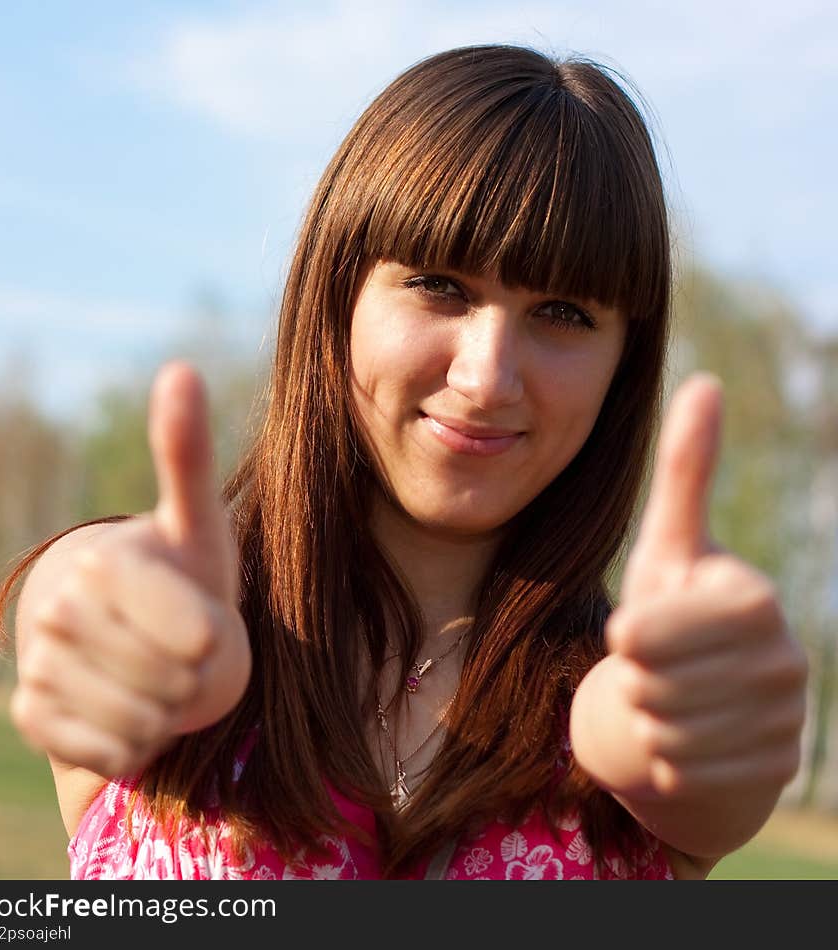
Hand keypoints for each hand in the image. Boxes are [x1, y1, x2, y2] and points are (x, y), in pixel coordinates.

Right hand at [11, 362, 250, 777]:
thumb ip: (188, 453)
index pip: (199, 638)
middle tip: (183, 650)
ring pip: (144, 723)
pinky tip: (131, 706)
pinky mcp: (33, 716)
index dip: (218, 639)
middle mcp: (58, 612)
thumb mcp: (199, 521)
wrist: (129, 627)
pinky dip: (137, 742)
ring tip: (160, 674)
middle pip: (174, 684)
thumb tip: (180, 368)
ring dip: (170, 710)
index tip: (208, 621)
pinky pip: (110, 753)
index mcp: (106, 562)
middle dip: (197, 678)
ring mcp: (40, 666)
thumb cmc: (181, 571)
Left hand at [603, 373, 806, 799]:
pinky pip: (684, 777)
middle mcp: (783, 659)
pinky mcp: (776, 769)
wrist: (705, 695)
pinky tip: (682, 738)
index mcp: (752, 599)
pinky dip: (665, 762)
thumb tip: (704, 379)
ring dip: (647, 721)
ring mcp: (787, 721)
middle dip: (633, 681)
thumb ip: (685, 470)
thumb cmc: (677, 610)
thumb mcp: (669, 544)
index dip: (624, 639)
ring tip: (665, 699)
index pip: (643, 637)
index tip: (629, 634)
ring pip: (666, 736)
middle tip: (651, 669)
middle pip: (651, 688)